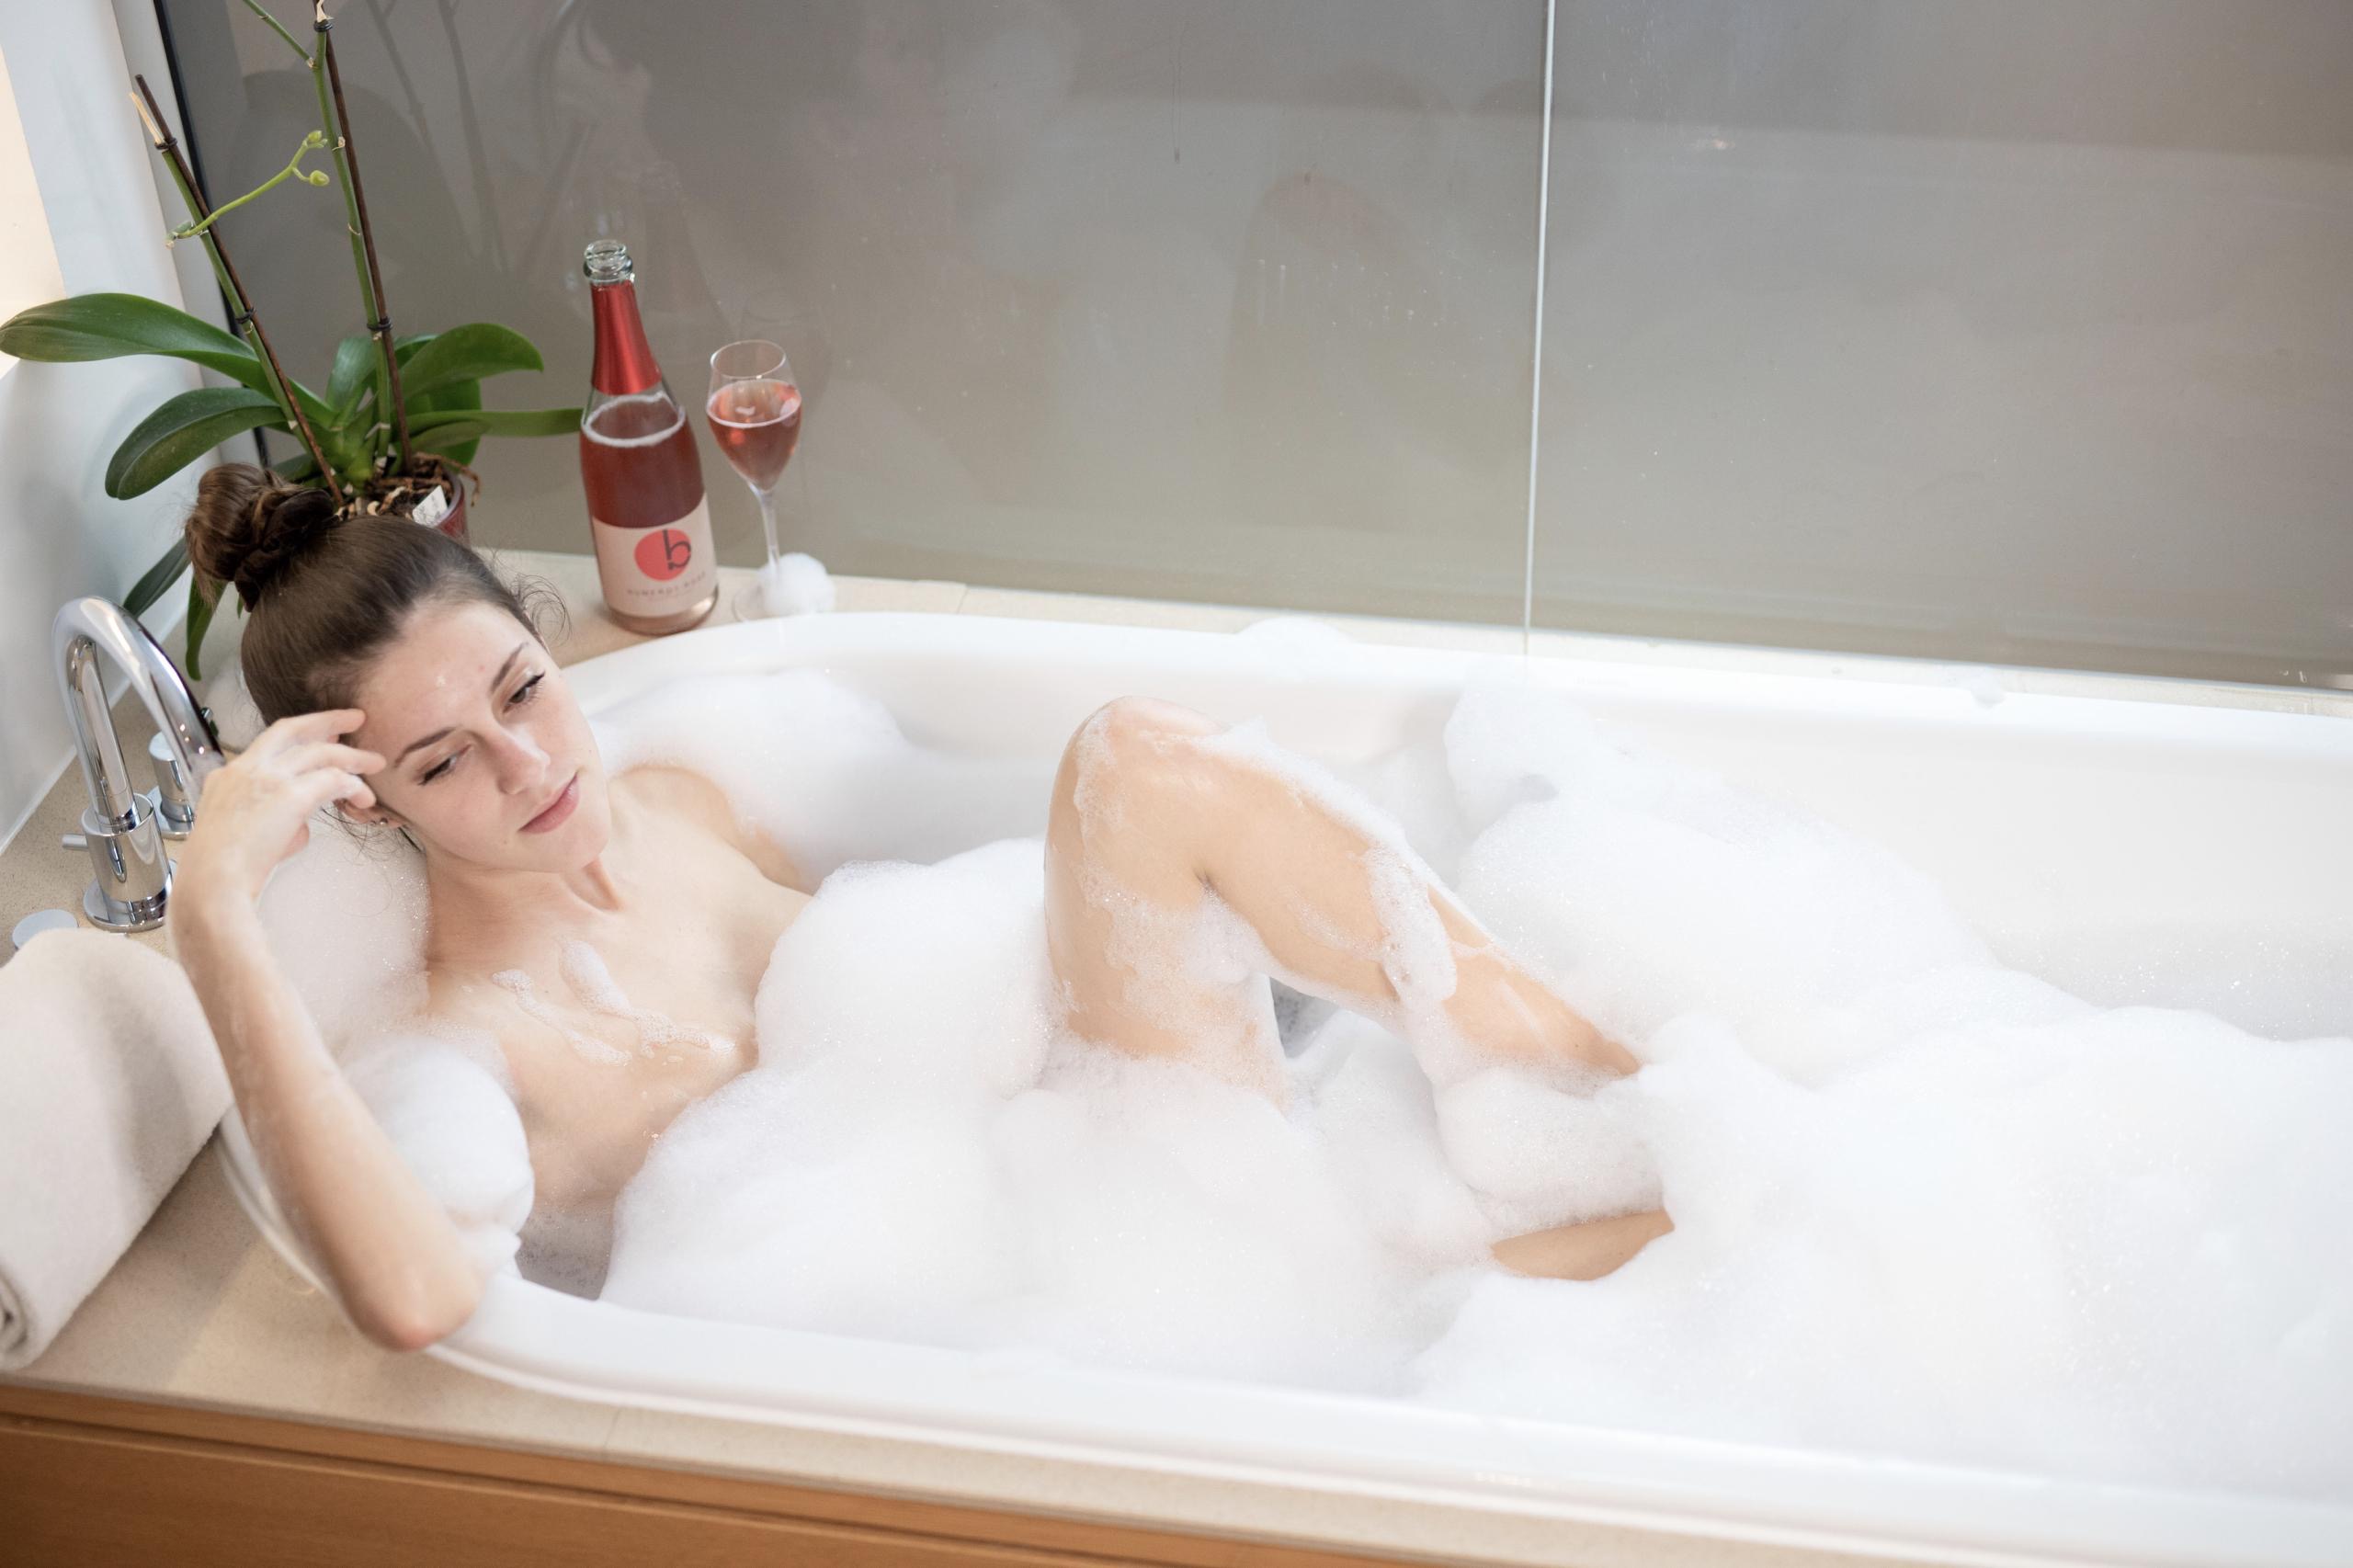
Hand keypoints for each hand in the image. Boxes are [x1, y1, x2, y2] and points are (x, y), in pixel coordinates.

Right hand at [174, 708, 386, 911]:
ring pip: (320, 752)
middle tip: (354, 718)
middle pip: (291, 729)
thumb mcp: (244, 834)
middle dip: (326, 719)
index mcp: (227, 777)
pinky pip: (332, 780)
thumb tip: (301, 825)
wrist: (213, 883)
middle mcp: (245, 769)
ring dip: (352, 757)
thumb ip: (274, 821)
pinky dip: (353, 786)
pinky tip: (364, 797)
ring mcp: (267, 779)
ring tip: (375, 762)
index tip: (323, 732)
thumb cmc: (224, 872)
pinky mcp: (289, 795)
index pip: (268, 744)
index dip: (300, 735)